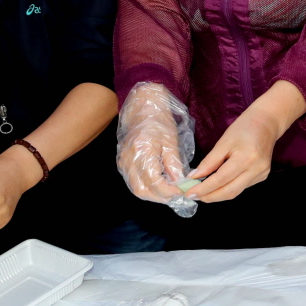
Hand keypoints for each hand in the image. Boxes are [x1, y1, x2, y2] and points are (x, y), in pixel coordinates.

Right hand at [116, 82, 191, 205]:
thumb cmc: (159, 121)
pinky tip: (160, 186)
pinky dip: (147, 188)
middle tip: (178, 196)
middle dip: (161, 197)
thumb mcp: (171, 140)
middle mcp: (128, 160)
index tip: (182, 192)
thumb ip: (174, 163)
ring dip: (154, 195)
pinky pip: (133, 183)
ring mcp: (123, 163)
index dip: (169, 191)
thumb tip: (180, 183)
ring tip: (170, 193)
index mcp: (141, 152)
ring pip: (137, 189)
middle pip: (142, 190)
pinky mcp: (122, 164)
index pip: (154, 182)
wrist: (142, 108)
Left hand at [185, 107, 279, 202]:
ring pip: (236, 192)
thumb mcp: (223, 142)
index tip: (189, 193)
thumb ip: (209, 161)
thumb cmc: (244, 128)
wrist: (267, 123)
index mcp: (246, 158)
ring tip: (203, 192)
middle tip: (194, 196)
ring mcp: (261, 174)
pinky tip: (219, 184)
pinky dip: (228, 188)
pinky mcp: (262, 176)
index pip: (221, 179)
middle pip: (229, 192)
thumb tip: (194, 177)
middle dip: (209, 196)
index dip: (204, 188)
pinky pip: (242, 187)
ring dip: (217, 195)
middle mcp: (256, 169)